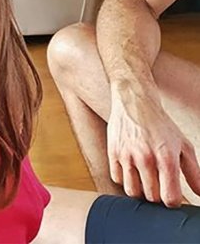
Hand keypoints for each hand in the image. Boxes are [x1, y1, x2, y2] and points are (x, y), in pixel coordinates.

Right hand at [107, 86, 199, 206]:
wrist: (134, 101)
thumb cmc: (160, 124)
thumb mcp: (183, 145)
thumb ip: (194, 172)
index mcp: (166, 158)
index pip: (169, 198)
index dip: (173, 202)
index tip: (172, 195)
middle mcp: (146, 158)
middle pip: (151, 197)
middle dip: (157, 195)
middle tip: (159, 184)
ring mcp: (127, 156)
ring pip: (132, 191)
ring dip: (140, 190)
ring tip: (145, 180)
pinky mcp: (112, 152)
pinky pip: (117, 179)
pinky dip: (125, 179)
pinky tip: (132, 169)